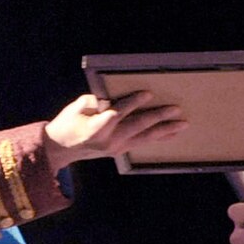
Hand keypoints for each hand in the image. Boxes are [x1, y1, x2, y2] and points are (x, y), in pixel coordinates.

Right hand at [45, 90, 185, 167]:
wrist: (61, 149)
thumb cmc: (68, 123)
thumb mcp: (74, 108)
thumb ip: (92, 102)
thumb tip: (109, 99)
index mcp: (95, 129)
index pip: (118, 114)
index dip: (134, 103)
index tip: (148, 93)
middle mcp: (109, 141)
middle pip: (137, 126)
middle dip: (158, 117)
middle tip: (176, 109)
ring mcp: (116, 148)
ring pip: (144, 138)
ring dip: (165, 130)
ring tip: (182, 124)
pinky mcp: (120, 151)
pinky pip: (143, 143)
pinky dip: (158, 137)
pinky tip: (171, 133)